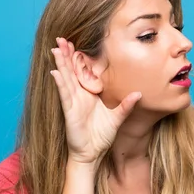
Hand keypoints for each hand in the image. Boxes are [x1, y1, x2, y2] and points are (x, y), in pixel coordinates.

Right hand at [50, 37, 141, 164]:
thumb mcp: (117, 119)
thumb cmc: (101, 137)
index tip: (75, 42)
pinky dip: (60, 84)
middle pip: (70, 71)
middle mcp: (78, 96)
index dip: (77, 58)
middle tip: (61, 38)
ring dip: (60, 64)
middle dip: (66, 55)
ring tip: (55, 49)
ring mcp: (72, 103)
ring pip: (65, 79)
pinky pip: (64, 95)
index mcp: (88, 95)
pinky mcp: (69, 113)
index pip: (81, 72)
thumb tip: (138, 93)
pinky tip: (55, 72)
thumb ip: (126, 106)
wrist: (92, 155)